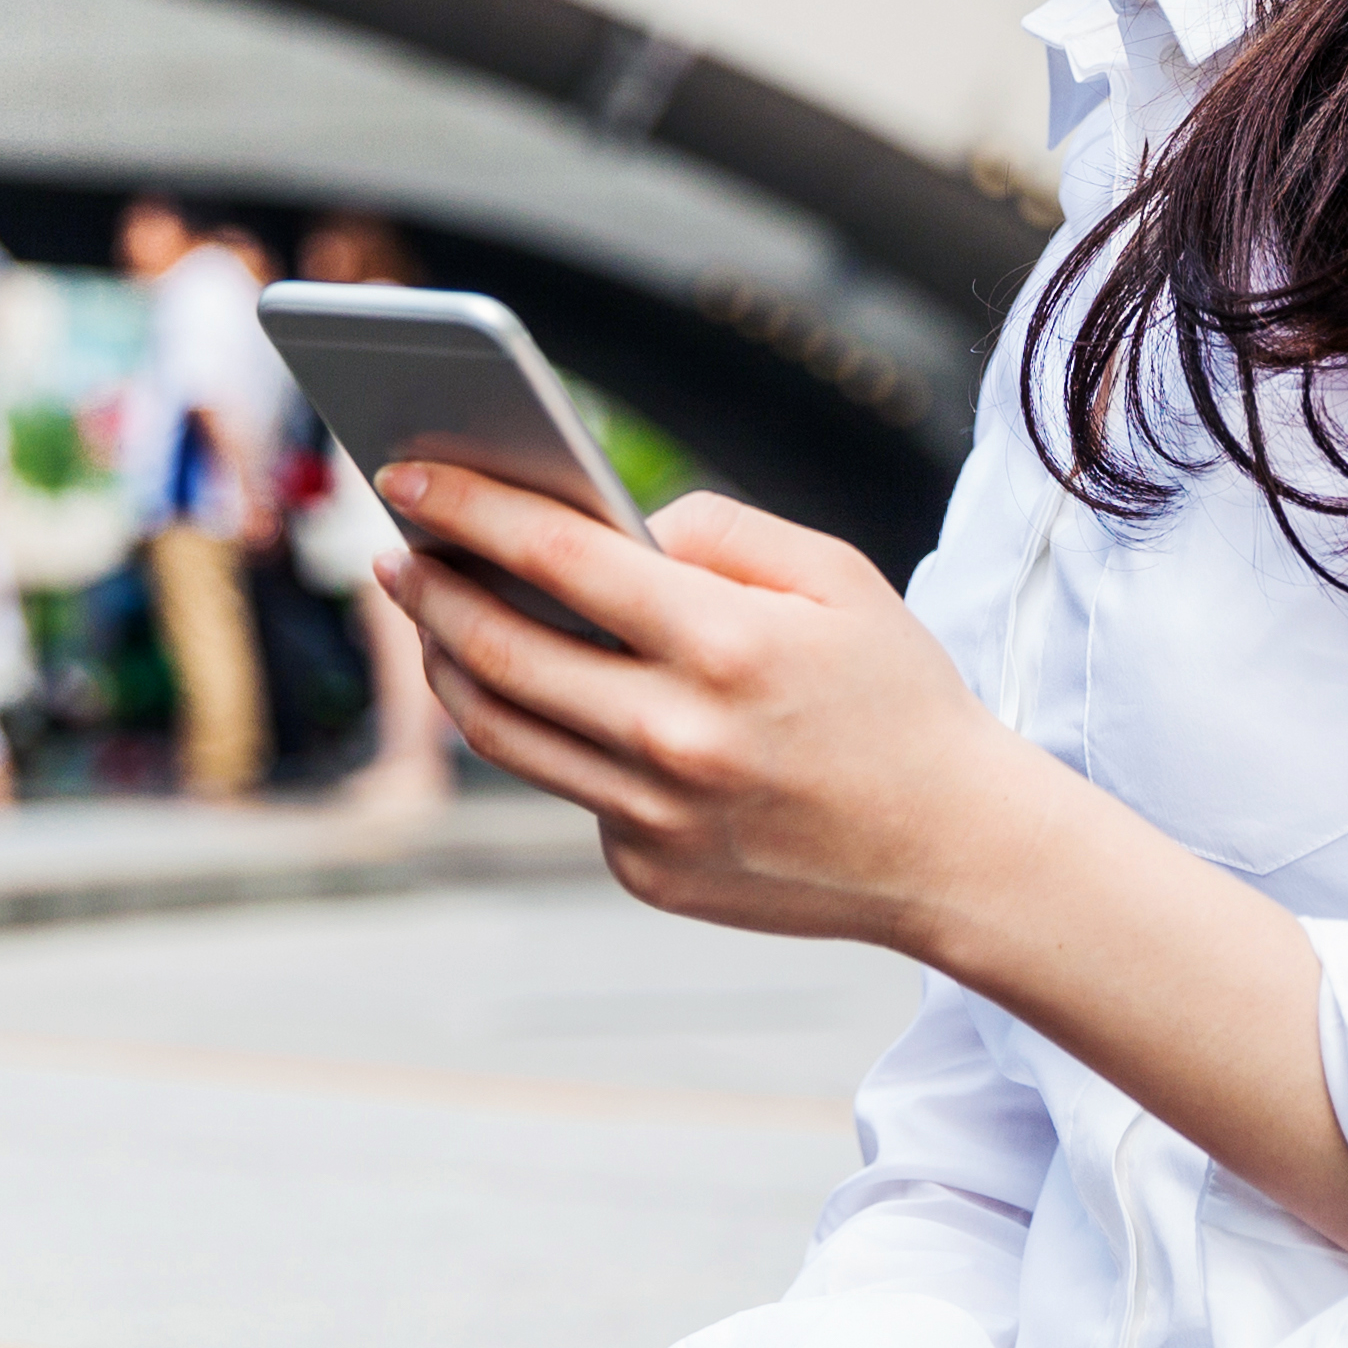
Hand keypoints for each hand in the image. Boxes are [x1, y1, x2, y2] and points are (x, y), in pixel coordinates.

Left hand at [372, 474, 1033, 957]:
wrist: (954, 849)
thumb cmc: (895, 695)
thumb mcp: (835, 576)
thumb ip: (719, 530)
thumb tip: (610, 521)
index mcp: (726, 644)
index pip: (556, 556)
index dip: (466, 507)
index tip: (404, 476)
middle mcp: (677, 737)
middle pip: (498, 650)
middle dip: (428, 592)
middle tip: (393, 555)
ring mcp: (656, 816)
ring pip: (503, 731)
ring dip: (448, 665)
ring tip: (432, 622)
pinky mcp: (648, 871)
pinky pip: (570, 789)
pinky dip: (548, 736)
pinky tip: (547, 699)